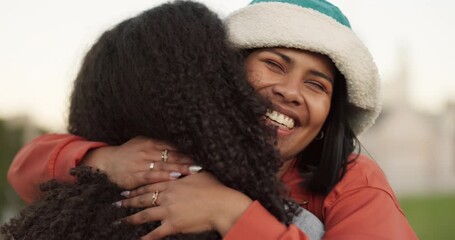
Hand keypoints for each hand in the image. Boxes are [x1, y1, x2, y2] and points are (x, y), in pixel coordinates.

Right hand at [80, 136, 198, 188]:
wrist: (107, 162)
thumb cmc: (128, 154)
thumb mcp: (142, 143)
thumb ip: (159, 146)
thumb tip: (179, 148)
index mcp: (150, 143)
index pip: (172, 148)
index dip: (186, 153)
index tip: (199, 158)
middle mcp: (147, 151)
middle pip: (171, 156)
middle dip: (187, 161)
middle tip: (200, 166)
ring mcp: (141, 163)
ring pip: (164, 165)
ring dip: (180, 168)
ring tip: (193, 171)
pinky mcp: (136, 175)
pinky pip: (152, 176)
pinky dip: (164, 176)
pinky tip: (175, 177)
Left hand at [120, 172, 252, 238]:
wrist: (221, 204)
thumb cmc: (213, 188)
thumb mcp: (199, 173)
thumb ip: (187, 170)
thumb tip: (185, 162)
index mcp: (171, 183)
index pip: (149, 185)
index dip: (136, 188)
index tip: (126, 190)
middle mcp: (166, 196)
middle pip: (143, 199)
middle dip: (128, 201)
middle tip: (116, 203)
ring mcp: (168, 211)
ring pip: (144, 215)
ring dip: (130, 219)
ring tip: (120, 221)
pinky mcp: (173, 225)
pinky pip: (155, 233)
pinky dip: (145, 238)